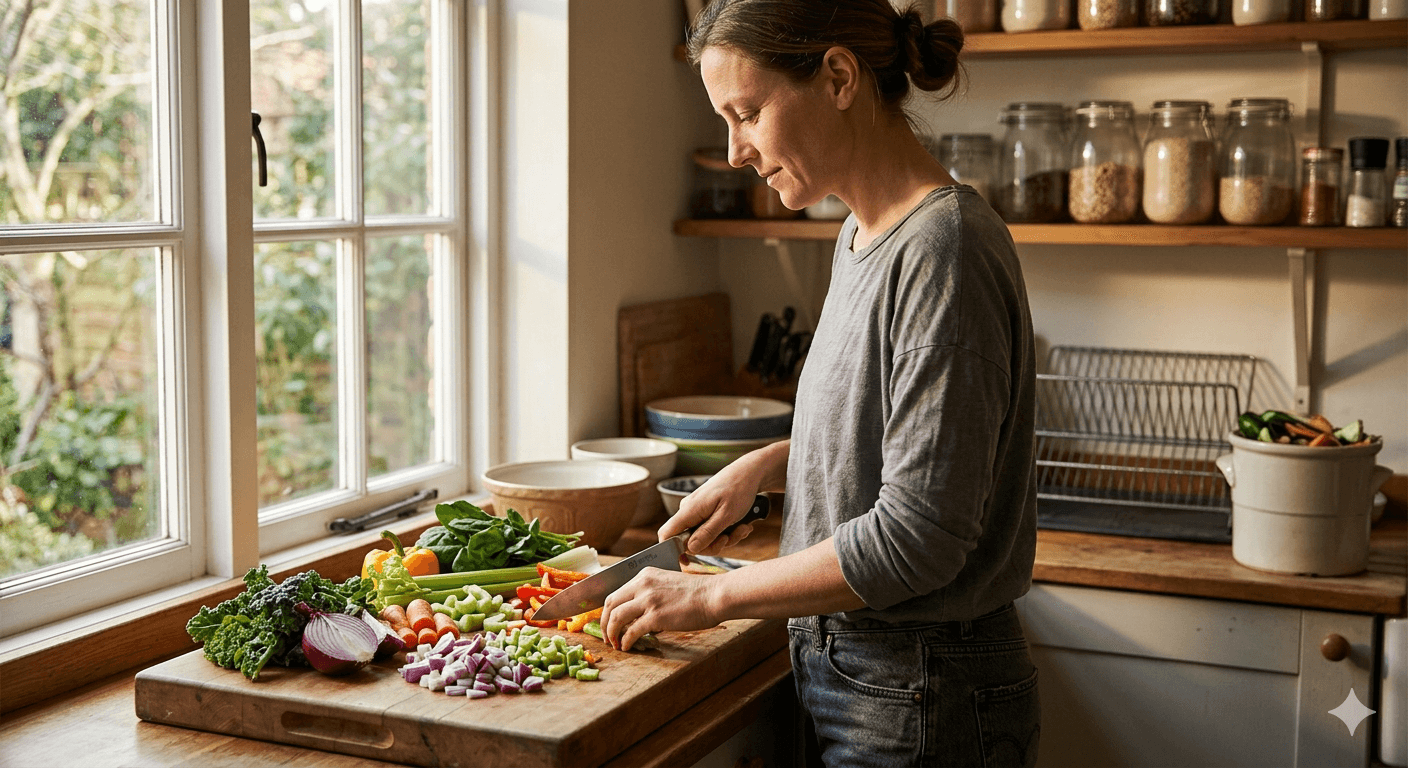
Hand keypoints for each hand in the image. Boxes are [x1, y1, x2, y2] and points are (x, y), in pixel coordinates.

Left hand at [600, 567, 722, 650]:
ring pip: (616, 617)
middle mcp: (643, 584)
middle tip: (607, 636)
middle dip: (604, 622)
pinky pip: (631, 631)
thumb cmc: (696, 593)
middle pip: (610, 603)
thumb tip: (636, 614)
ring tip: (615, 643)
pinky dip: (626, 641)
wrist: (713, 596)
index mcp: (644, 575)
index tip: (607, 622)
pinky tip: (627, 647)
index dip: (608, 610)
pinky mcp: (655, 615)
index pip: (616, 592)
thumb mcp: (666, 584)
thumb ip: (649, 593)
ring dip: (612, 633)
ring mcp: (648, 599)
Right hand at [657, 472, 758, 556]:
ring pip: (706, 538)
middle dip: (713, 544)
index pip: (666, 534)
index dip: (672, 551)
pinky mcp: (708, 513)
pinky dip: (728, 531)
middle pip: (691, 542)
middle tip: (730, 537)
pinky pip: (713, 530)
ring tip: (742, 528)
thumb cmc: (738, 489)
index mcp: (689, 510)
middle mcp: (690, 511)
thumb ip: (707, 533)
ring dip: (726, 538)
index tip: (686, 562)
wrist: (750, 473)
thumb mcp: (726, 515)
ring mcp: (699, 512)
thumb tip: (690, 549)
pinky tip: (742, 525)